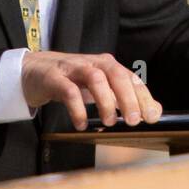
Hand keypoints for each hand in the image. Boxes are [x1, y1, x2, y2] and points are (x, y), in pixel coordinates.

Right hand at [21, 51, 162, 130]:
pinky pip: (68, 91)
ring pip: (95, 79)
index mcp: (107, 66)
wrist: (33, 71)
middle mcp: (93, 64)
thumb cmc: (71, 81)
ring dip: (105, 101)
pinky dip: (77, 109)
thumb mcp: (100, 89)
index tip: (152, 117)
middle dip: (128, 97)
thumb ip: (126, 99)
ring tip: (109, 123)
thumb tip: (155, 111)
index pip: (131, 78)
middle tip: (134, 121)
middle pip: (116, 74)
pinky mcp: (54, 78)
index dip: (143, 97)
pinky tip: (81, 124)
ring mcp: (72, 69)